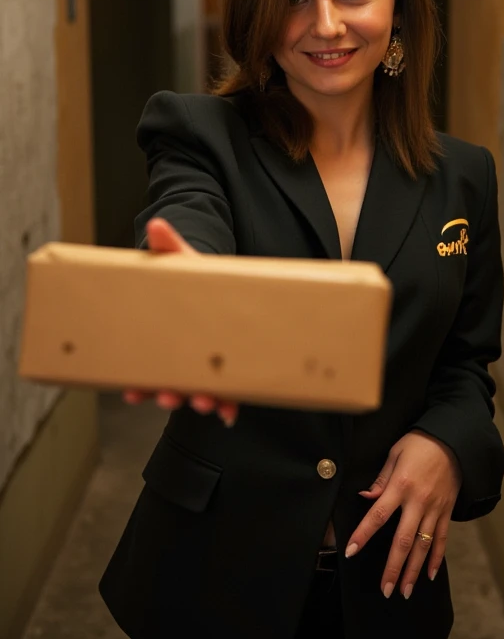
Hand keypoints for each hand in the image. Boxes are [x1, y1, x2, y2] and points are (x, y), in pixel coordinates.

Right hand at [123, 217, 238, 428]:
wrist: (231, 285)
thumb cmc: (201, 278)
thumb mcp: (185, 261)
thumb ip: (169, 247)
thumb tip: (157, 225)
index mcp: (168, 334)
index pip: (149, 364)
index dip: (140, 382)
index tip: (134, 392)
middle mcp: (185, 355)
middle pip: (172, 383)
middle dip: (169, 394)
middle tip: (169, 397)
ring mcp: (209, 364)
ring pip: (199, 391)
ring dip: (200, 401)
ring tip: (205, 403)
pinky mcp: (233, 368)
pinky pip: (230, 393)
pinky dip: (229, 404)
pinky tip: (229, 413)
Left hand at [345, 431, 460, 598]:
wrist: (454, 440)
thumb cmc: (420, 443)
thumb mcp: (396, 453)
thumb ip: (381, 479)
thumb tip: (366, 497)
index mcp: (401, 486)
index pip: (378, 515)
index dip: (363, 534)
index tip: (351, 551)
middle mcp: (418, 502)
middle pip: (403, 540)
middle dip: (393, 567)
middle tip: (386, 589)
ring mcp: (435, 509)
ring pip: (423, 546)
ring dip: (413, 570)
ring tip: (405, 591)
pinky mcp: (447, 511)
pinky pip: (442, 539)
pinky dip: (437, 558)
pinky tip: (430, 575)